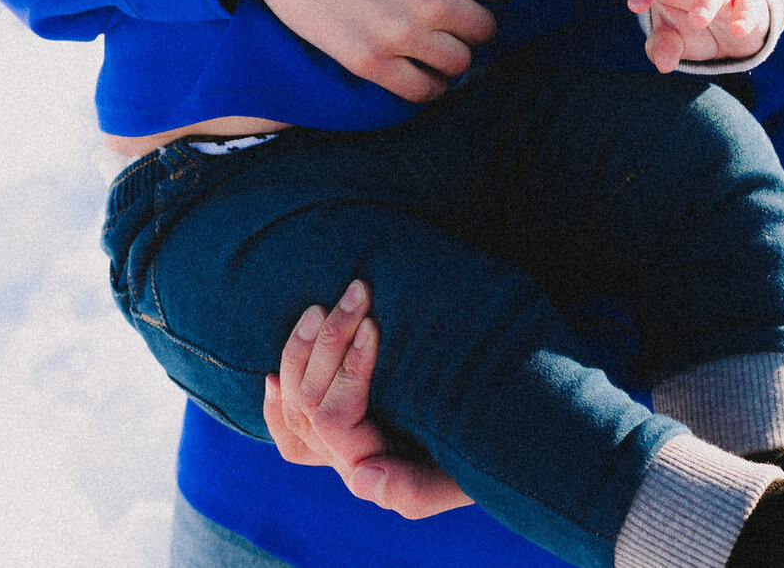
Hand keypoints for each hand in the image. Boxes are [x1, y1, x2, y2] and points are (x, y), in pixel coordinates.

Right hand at [204, 0, 510, 103]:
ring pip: (459, 63)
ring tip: (434, 44)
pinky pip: (421, 91)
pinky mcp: (367, 60)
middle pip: (483, 28)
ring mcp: (401, 32)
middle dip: (471, 20)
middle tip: (449, 16)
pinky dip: (427, 85)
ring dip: (452, 54)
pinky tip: (418, 70)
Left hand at [261, 281, 470, 518]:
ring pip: (295, 402)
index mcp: (372, 470)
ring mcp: (335, 447)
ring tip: (322, 306)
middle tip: (357, 293)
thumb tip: (361, 476)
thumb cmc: (488, 454)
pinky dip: (277, 398)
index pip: (335, 420)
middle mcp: (346, 461)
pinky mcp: (334, 429)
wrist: (509, 439)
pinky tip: (274, 376)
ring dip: (304, 348)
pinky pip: (287, 424)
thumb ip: (415, 490)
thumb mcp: (463, 475)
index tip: (375, 326)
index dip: (350, 369)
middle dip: (330, 342)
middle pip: (309, 403)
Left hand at [627, 0, 768, 72]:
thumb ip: (664, 45)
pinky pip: (748, 3)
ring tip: (698, 20)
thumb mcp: (675, 36)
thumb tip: (663, 65)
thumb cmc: (693, 24)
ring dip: (707, 1)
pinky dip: (744, 16)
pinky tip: (737, 30)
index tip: (635, 6)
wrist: (734, 24)